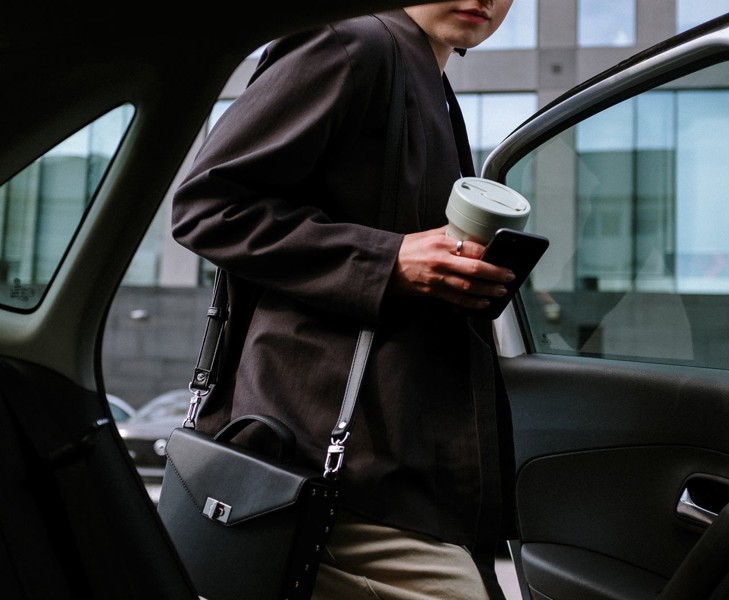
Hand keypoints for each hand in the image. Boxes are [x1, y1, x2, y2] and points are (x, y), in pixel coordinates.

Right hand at [389, 225, 515, 309]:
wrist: (386, 266)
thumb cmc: (408, 249)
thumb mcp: (429, 235)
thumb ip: (451, 234)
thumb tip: (473, 235)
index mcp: (441, 243)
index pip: (472, 248)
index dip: (490, 253)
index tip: (502, 255)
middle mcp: (441, 261)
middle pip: (475, 269)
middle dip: (496, 274)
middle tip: (510, 276)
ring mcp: (437, 278)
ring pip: (468, 287)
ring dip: (488, 290)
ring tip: (501, 291)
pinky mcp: (433, 292)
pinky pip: (457, 299)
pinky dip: (472, 302)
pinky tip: (483, 302)